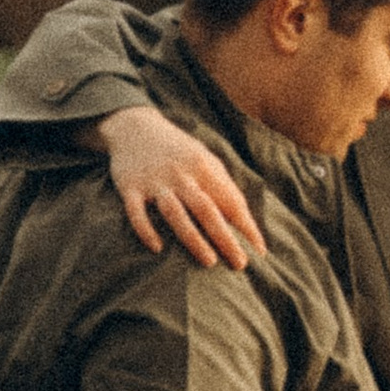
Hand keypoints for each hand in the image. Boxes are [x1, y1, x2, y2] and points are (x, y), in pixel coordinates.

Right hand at [93, 108, 262, 270]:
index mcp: (203, 167)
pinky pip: (137, 212)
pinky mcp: (130, 187)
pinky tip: (157, 248)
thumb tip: (243, 217)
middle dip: (225, 237)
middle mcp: (180, 175)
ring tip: (209, 261)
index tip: (259, 251)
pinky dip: (146, 230)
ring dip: (193, 238)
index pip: (230, 200)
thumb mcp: (204, 157)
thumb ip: (222, 183)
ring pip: (175, 213)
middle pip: (206, 210)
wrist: (134, 127)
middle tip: (240, 263)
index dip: (246, 226)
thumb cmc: (177, 149)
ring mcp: (154, 182)